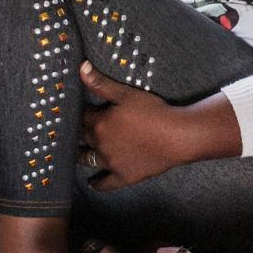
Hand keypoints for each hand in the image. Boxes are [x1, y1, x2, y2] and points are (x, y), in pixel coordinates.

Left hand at [78, 61, 241, 188]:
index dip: (81, 112)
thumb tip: (81, 68)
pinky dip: (98, 183)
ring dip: (82, 156)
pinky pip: (106, 183)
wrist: (176, 137)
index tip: (80, 110)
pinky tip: (93, 182)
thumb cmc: (154, 112)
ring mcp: (111, 162)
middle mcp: (100, 145)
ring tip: (77, 153)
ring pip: (88, 160)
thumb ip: (101, 83)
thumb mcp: (126, 93)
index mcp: (99, 123)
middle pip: (83, 137)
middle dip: (79, 132)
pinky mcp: (124, 176)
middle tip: (75, 129)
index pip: (82, 116)